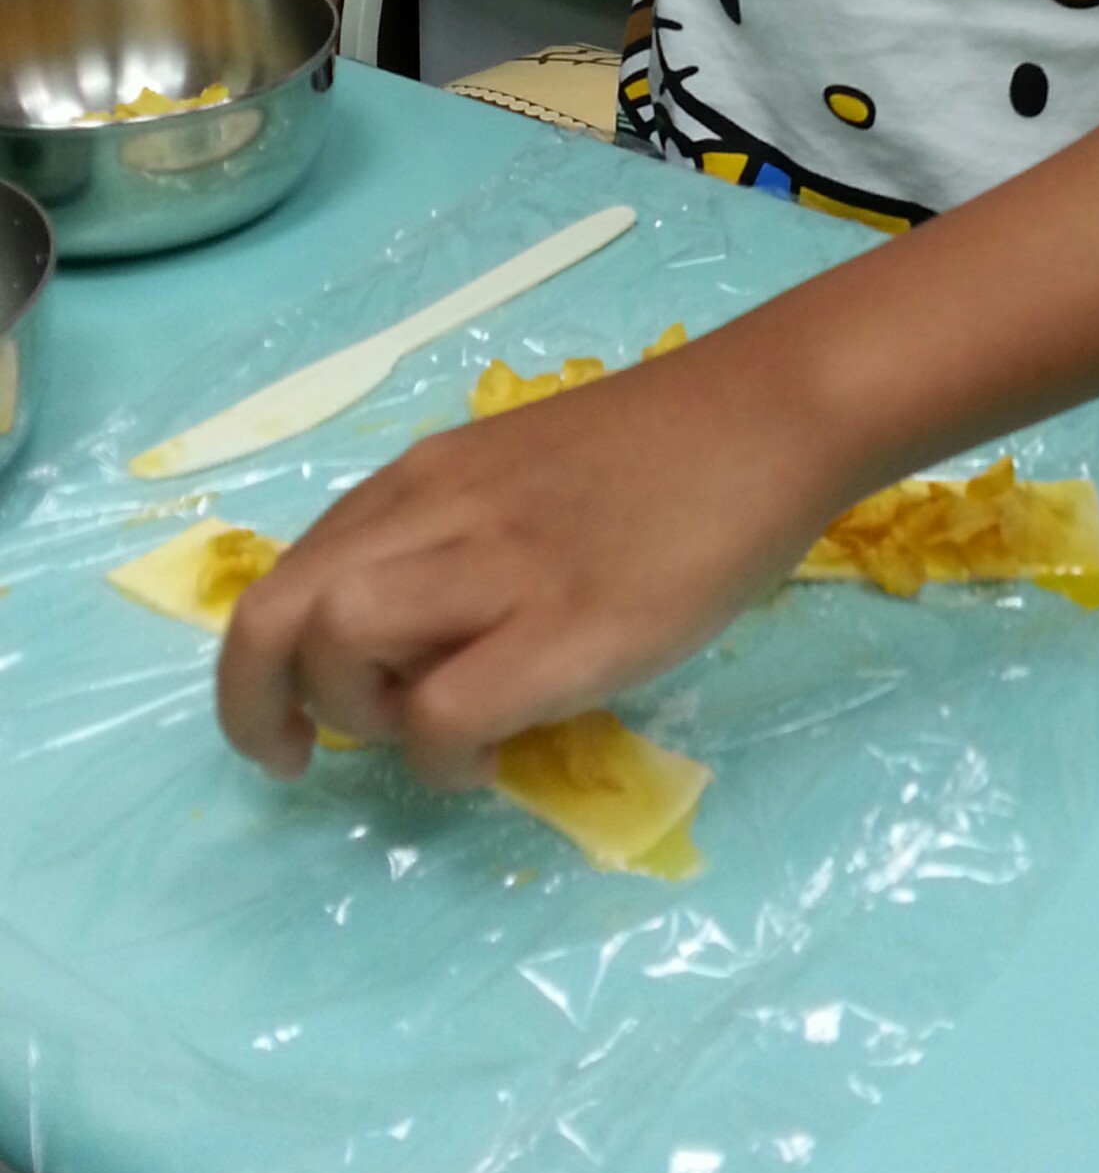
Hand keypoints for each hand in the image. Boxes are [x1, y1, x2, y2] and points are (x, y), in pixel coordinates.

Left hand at [216, 335, 848, 787]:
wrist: (770, 414)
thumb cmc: (666, 450)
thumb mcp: (524, 478)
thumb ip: (460, 541)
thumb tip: (425, 648)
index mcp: (424, 479)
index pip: (288, 570)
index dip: (263, 659)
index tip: (294, 716)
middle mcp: (437, 513)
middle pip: (276, 610)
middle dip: (254, 703)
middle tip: (299, 759)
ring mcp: (499, 566)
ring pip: (340, 641)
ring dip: (356, 714)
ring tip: (422, 734)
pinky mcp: (568, 624)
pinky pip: (446, 711)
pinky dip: (441, 756)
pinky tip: (489, 759)